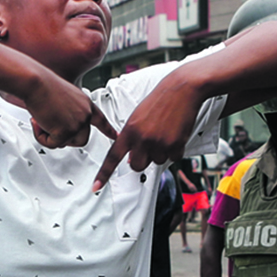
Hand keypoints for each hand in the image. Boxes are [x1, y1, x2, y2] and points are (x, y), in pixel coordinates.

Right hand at [23, 68, 115, 148]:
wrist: (36, 82)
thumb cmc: (42, 85)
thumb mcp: (62, 98)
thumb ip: (67, 113)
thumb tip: (58, 128)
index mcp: (85, 103)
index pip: (100, 119)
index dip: (108, 129)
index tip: (115, 135)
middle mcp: (85, 113)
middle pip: (81, 139)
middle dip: (64, 137)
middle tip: (49, 128)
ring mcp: (77, 123)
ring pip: (65, 142)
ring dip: (50, 136)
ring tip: (41, 120)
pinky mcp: (66, 132)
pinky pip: (53, 144)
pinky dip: (42, 137)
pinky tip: (38, 122)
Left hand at [94, 68, 202, 190]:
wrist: (181, 89)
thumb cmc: (159, 101)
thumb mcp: (138, 116)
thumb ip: (132, 135)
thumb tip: (131, 155)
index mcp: (129, 130)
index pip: (113, 156)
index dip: (103, 173)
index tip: (95, 187)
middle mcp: (141, 139)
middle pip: (137, 166)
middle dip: (143, 160)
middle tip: (150, 145)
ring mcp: (158, 143)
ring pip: (157, 162)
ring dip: (162, 152)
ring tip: (165, 132)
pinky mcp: (174, 145)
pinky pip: (173, 158)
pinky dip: (175, 149)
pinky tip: (175, 133)